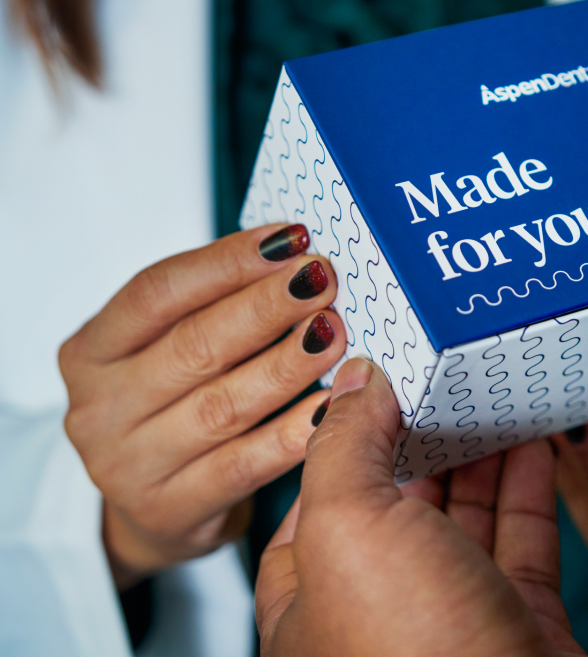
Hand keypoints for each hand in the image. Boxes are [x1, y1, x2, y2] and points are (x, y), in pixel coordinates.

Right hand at [59, 225, 344, 587]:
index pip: (157, 292)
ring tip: (333, 332)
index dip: (228, 261)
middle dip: (267, 307)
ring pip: (222, 406)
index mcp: (91, 351)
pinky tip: (330, 404)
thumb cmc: (175, 401)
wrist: (156, 504)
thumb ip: (217, 303)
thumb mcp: (168, 346)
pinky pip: (244, 465)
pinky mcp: (172, 509)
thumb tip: (297, 255)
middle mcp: (99, 409)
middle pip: (193, 346)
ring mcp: (131, 466)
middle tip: (322, 281)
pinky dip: (292, 432)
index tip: (291, 239)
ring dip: (287, 364)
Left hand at [255, 359, 584, 656]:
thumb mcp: (350, 527)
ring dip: (479, 454)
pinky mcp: (517, 620)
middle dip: (420, 439)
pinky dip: (529, 485)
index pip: (314, 504)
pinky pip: (521, 538)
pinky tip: (535, 444)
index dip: (342, 442)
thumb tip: (353, 383)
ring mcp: (452, 618)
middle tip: (442, 380)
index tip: (372, 385)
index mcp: (313, 602)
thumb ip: (346, 446)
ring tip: (491, 396)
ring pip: (463, 517)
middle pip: (396, 504)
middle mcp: (380, 612)